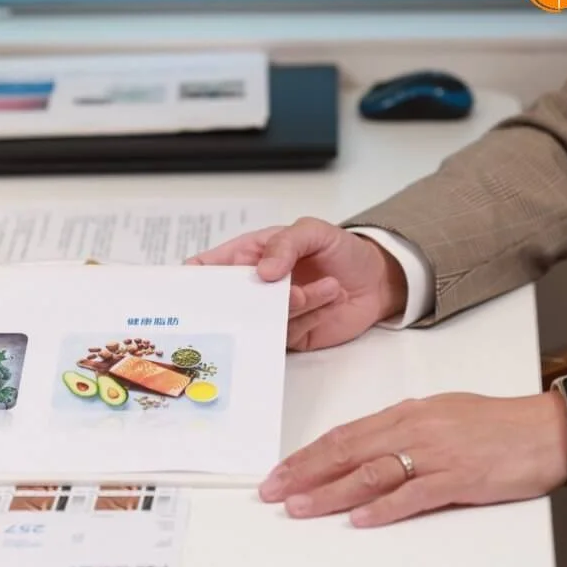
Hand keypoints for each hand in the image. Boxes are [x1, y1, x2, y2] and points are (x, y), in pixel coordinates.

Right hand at [186, 217, 408, 350]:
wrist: (377, 280)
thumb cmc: (341, 249)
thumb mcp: (313, 231)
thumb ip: (286, 244)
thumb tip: (264, 271)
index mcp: (247, 256)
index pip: (207, 267)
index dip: (192, 279)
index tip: (189, 287)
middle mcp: (253, 287)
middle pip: (227, 302)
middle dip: (243, 302)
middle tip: (273, 294)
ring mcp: (270, 313)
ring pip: (263, 319)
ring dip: (297, 303)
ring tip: (328, 286)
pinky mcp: (290, 335)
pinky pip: (288, 333)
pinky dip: (311, 316)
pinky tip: (331, 296)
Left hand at [258, 391, 566, 526]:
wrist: (540, 429)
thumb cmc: (491, 421)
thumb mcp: (434, 414)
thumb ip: (397, 429)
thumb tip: (363, 442)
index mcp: (402, 415)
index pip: (341, 435)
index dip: (306, 455)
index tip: (280, 470)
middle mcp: (411, 431)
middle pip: (346, 452)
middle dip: (304, 472)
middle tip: (275, 490)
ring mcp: (433, 455)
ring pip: (370, 473)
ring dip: (331, 492)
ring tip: (302, 506)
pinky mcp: (457, 479)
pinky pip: (414, 494)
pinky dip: (384, 508)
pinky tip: (361, 518)